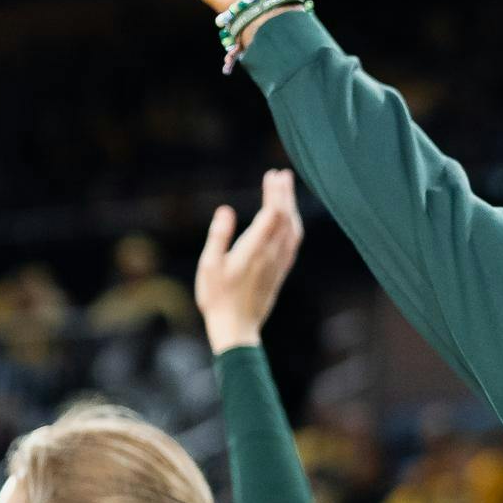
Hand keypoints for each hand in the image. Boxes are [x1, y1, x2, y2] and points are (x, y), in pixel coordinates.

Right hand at [196, 169, 303, 351]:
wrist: (237, 328)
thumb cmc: (217, 298)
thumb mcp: (209, 266)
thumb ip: (219, 236)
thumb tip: (225, 210)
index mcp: (255, 250)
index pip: (272, 214)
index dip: (275, 193)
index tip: (272, 175)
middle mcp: (272, 254)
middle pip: (286, 217)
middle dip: (285, 194)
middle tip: (282, 174)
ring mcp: (279, 263)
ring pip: (293, 229)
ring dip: (291, 207)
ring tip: (286, 190)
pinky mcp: (281, 271)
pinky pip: (294, 242)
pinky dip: (293, 224)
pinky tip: (290, 219)